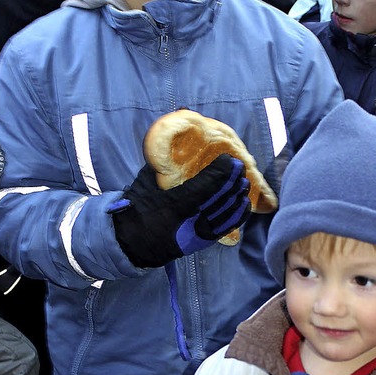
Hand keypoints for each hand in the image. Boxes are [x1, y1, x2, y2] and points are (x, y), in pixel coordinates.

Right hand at [110, 154, 250, 267]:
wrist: (131, 240)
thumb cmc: (139, 205)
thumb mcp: (147, 178)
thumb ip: (165, 159)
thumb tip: (180, 132)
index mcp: (175, 203)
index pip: (206, 186)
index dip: (222, 171)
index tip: (229, 158)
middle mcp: (189, 220)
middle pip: (220, 199)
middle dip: (233, 180)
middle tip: (239, 165)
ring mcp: (198, 233)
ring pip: (227, 214)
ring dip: (238, 195)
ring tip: (244, 181)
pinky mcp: (202, 242)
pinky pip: (226, 228)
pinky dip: (238, 215)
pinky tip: (244, 202)